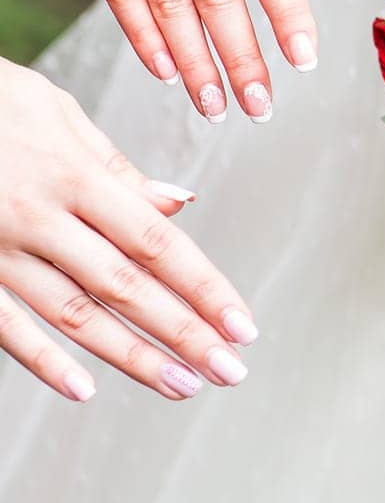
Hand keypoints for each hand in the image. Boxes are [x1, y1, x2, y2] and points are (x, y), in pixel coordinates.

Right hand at [0, 59, 257, 400]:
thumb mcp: (59, 113)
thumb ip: (118, 168)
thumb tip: (180, 202)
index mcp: (75, 175)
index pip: (155, 241)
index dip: (203, 286)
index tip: (242, 323)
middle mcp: (41, 216)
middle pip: (124, 286)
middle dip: (183, 332)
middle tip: (231, 370)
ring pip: (73, 314)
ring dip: (131, 356)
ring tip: (180, 383)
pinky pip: (3, 323)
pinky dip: (42, 360)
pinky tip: (82, 389)